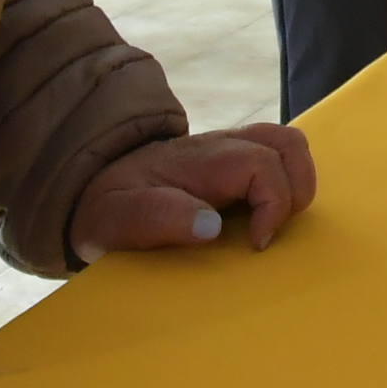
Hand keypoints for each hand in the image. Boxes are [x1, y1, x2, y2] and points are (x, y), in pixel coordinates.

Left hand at [73, 124, 319, 256]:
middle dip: (296, 190)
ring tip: (276, 221)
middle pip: (286, 143)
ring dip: (296, 182)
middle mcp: (220, 146)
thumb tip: (211, 226)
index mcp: (197, 161)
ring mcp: (228, 149)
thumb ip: (157, 218)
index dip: (274, 204)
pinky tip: (264, 214)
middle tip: (270, 232)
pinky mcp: (232, 161)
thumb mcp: (113, 222)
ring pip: (286, 143)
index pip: (260, 163)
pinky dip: (285, 182)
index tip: (256, 244)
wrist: (90, 190)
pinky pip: (275, 156)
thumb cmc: (107, 212)